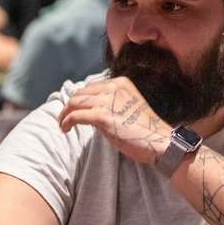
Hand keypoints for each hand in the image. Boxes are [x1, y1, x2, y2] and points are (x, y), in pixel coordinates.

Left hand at [57, 77, 171, 165]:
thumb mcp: (128, 107)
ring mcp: (107, 101)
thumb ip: (110, 103)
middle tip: (64, 118)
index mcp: (120, 83)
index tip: (74, 110)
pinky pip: (76, 116)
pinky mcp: (102, 116)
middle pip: (80, 93)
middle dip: (69, 106)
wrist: (160, 141)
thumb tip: (90, 111)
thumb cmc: (146, 130)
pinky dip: (67, 121)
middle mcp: (113, 88)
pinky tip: (65, 128)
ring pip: (75, 103)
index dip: (80, 99)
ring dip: (65, 114)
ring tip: (63, 124)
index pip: (91, 87)